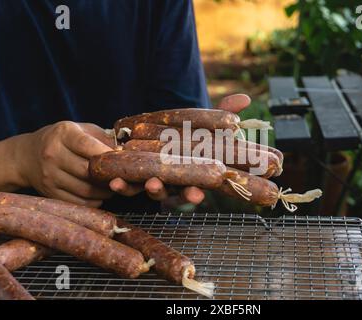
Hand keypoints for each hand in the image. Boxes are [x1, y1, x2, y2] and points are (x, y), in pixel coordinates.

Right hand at [16, 121, 116, 206]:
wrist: (27, 156)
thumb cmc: (64, 141)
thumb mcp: (81, 130)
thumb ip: (103, 139)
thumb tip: (126, 153)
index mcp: (63, 134)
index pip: (88, 145)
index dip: (108, 155)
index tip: (123, 160)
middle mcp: (53, 154)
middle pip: (88, 171)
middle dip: (109, 176)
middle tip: (122, 177)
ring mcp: (50, 175)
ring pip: (86, 190)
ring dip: (105, 191)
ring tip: (113, 186)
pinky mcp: (50, 193)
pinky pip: (79, 202)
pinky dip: (94, 201)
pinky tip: (100, 195)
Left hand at [118, 93, 250, 205]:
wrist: (136, 135)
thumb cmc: (174, 134)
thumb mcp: (197, 123)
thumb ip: (218, 115)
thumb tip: (245, 98)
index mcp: (189, 172)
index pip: (197, 186)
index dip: (197, 193)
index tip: (200, 195)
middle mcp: (172, 181)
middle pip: (179, 193)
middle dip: (183, 196)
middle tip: (189, 196)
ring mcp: (151, 181)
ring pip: (153, 190)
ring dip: (153, 189)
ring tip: (152, 184)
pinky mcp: (129, 178)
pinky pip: (126, 185)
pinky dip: (121, 185)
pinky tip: (115, 182)